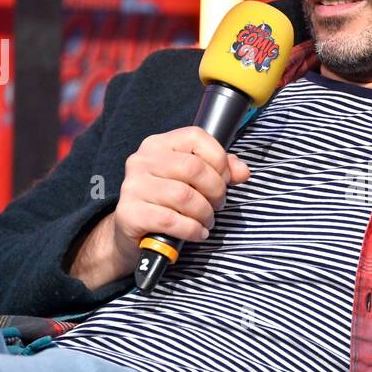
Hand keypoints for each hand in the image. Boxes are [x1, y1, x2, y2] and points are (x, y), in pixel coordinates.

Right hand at [112, 127, 250, 264]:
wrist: (133, 234)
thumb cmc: (167, 203)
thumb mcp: (193, 181)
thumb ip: (220, 170)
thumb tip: (243, 171)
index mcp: (159, 145)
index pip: (196, 137)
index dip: (219, 159)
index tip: (225, 180)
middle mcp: (142, 160)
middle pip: (193, 168)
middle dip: (215, 190)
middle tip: (218, 205)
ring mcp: (133, 186)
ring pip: (184, 196)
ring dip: (204, 213)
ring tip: (207, 221)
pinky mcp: (129, 213)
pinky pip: (171, 220)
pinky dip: (191, 229)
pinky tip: (197, 233)